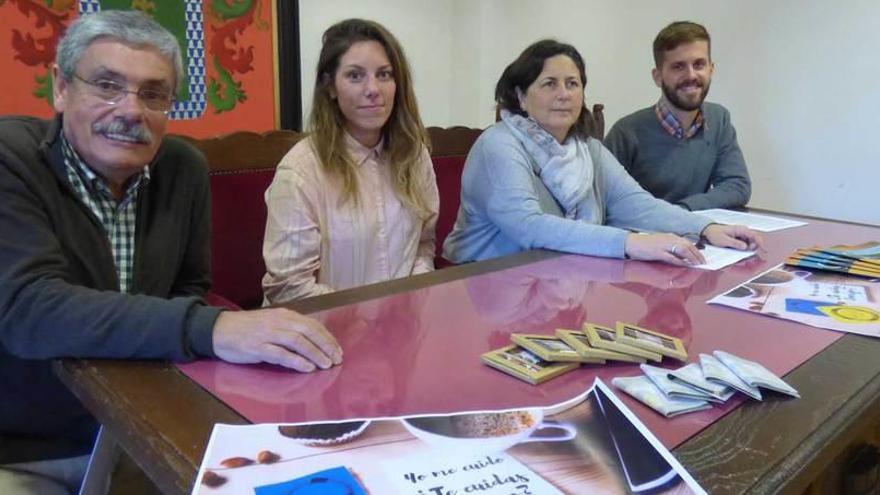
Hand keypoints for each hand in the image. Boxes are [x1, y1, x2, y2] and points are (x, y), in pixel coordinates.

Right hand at [212, 308, 342, 371]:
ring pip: (298, 342)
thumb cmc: (247, 328)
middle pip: (309, 331)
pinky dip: (296, 361)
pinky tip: (307, 368)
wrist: (218, 330)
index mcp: (284, 315)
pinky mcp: (257, 347)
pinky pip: (281, 354)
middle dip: (326, 346)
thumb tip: (313, 343)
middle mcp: (278, 322)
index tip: (338, 350)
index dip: (327, 338)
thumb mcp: (272, 323)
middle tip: (337, 360)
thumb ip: (290, 330)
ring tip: (326, 365)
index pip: (312, 325)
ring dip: (315, 353)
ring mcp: (268, 334)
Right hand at [624, 233, 705, 266]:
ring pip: (683, 250)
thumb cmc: (645, 245)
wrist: (631, 243)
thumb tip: (682, 256)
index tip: (701, 258)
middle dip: (697, 255)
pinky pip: (672, 257)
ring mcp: (663, 245)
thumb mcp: (660, 243)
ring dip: (691, 257)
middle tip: (703, 263)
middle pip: (688, 246)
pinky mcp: (658, 252)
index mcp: (670, 236)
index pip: (687, 243)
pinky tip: (684, 265)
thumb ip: (671, 248)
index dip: (696, 251)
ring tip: (697, 264)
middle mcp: (669, 239)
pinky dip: (680, 261)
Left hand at [701, 224, 763, 250]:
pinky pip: (745, 244)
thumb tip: (745, 247)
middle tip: (746, 254)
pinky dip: (744, 249)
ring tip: (739, 252)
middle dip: (753, 248)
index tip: (764, 251)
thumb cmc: (715, 234)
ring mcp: (741, 235)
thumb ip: (735, 243)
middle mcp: (743, 231)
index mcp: (741, 229)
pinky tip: (738, 251)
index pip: (755, 236)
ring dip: (748, 249)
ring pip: (750, 243)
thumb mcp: (724, 240)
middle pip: (754, 241)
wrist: (708, 231)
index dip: (761, 244)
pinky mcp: (738, 238)